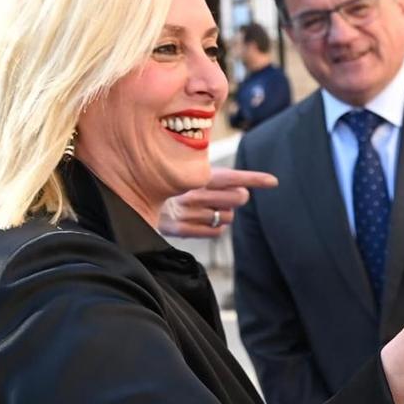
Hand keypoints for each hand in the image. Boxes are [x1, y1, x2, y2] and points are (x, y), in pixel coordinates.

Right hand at [158, 166, 278, 238]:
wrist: (130, 198)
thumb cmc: (162, 182)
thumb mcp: (183, 171)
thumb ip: (210, 176)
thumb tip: (241, 185)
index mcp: (194, 176)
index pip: (231, 176)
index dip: (254, 178)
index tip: (273, 181)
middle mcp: (193, 193)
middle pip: (237, 198)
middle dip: (239, 196)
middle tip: (231, 195)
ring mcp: (187, 213)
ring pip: (228, 217)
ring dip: (225, 213)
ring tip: (209, 207)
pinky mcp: (180, 229)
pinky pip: (215, 232)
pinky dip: (216, 228)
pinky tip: (205, 221)